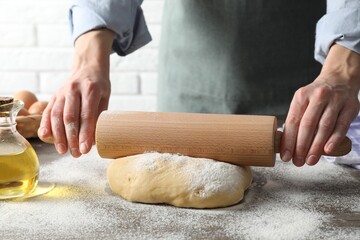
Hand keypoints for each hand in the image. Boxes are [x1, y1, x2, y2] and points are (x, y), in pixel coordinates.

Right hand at [38, 29, 114, 156]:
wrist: (88, 66)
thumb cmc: (99, 84)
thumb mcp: (105, 96)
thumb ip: (100, 114)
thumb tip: (97, 138)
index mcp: (90, 89)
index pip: (87, 115)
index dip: (85, 134)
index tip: (86, 149)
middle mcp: (74, 90)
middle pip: (70, 118)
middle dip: (72, 138)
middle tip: (76, 154)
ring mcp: (62, 92)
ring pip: (56, 116)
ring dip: (58, 136)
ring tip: (63, 151)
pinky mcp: (54, 95)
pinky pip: (48, 111)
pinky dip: (45, 125)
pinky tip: (45, 137)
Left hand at [281, 44, 359, 165]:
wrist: (339, 79)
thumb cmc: (316, 97)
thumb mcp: (302, 102)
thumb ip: (296, 119)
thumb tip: (285, 145)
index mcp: (302, 96)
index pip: (293, 122)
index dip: (288, 141)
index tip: (286, 156)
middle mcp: (318, 96)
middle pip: (307, 125)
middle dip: (301, 147)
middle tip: (298, 162)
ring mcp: (335, 100)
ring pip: (324, 127)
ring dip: (316, 147)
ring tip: (310, 160)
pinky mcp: (350, 107)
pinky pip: (341, 125)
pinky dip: (334, 139)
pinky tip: (327, 151)